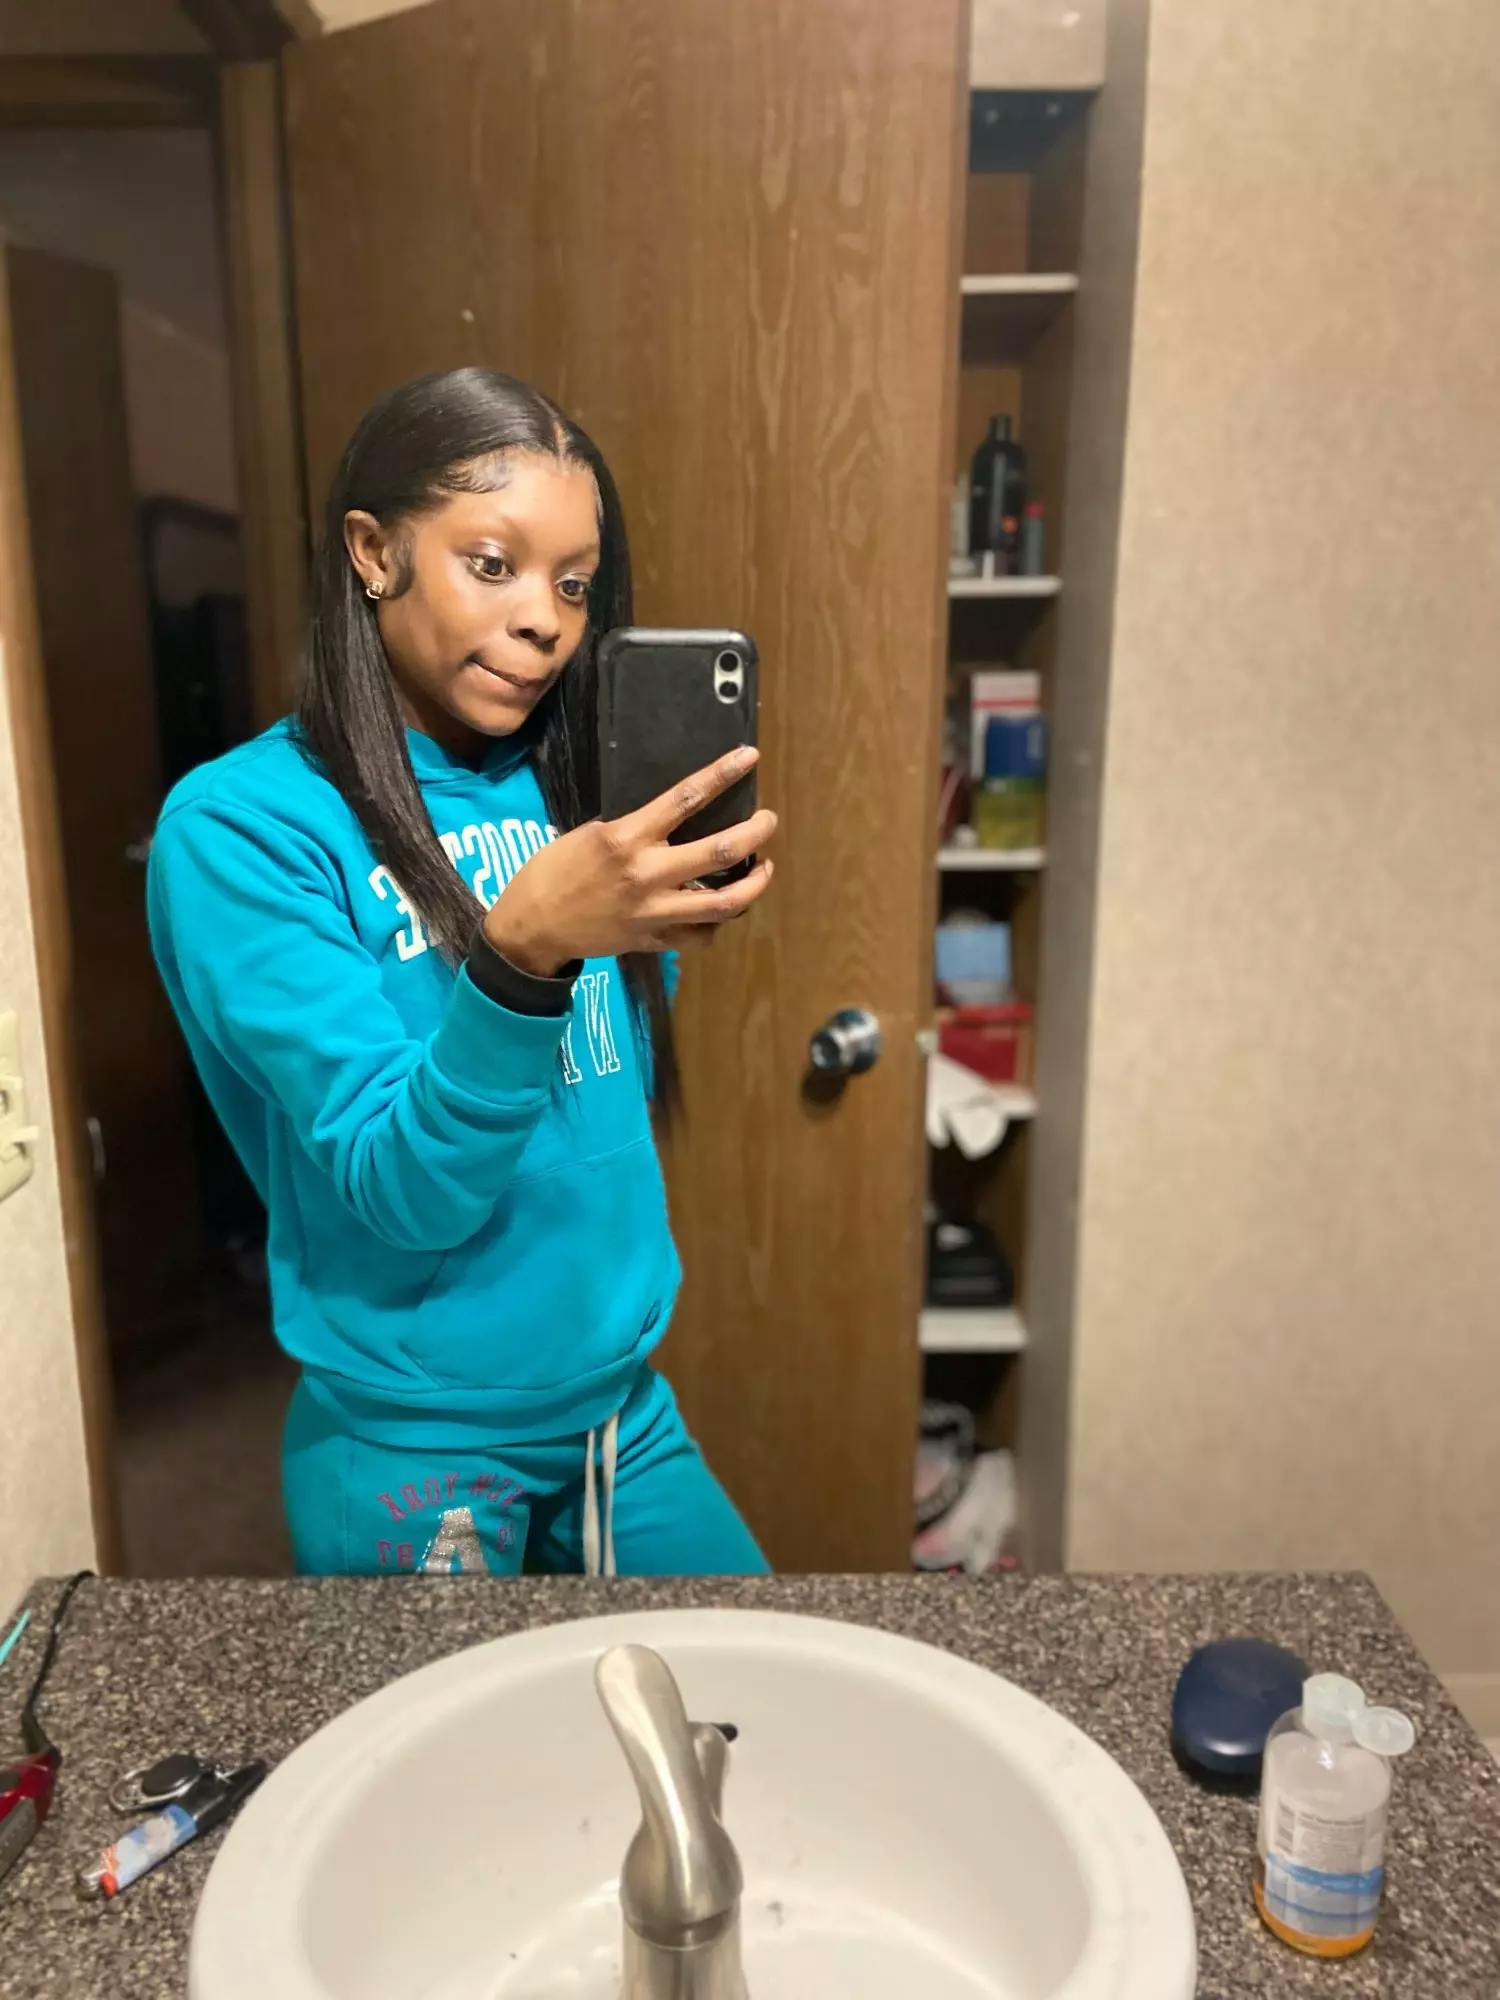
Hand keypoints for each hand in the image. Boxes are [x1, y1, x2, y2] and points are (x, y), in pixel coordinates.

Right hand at [484, 747, 776, 973]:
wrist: (532, 926)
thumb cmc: (553, 871)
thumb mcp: (589, 834)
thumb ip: (634, 830)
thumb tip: (670, 820)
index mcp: (627, 838)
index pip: (686, 798)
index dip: (722, 774)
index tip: (749, 757)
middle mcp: (647, 874)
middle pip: (721, 851)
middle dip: (755, 832)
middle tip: (768, 821)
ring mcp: (655, 911)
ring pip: (725, 902)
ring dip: (754, 884)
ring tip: (764, 867)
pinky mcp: (655, 939)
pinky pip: (700, 934)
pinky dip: (717, 923)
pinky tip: (723, 908)